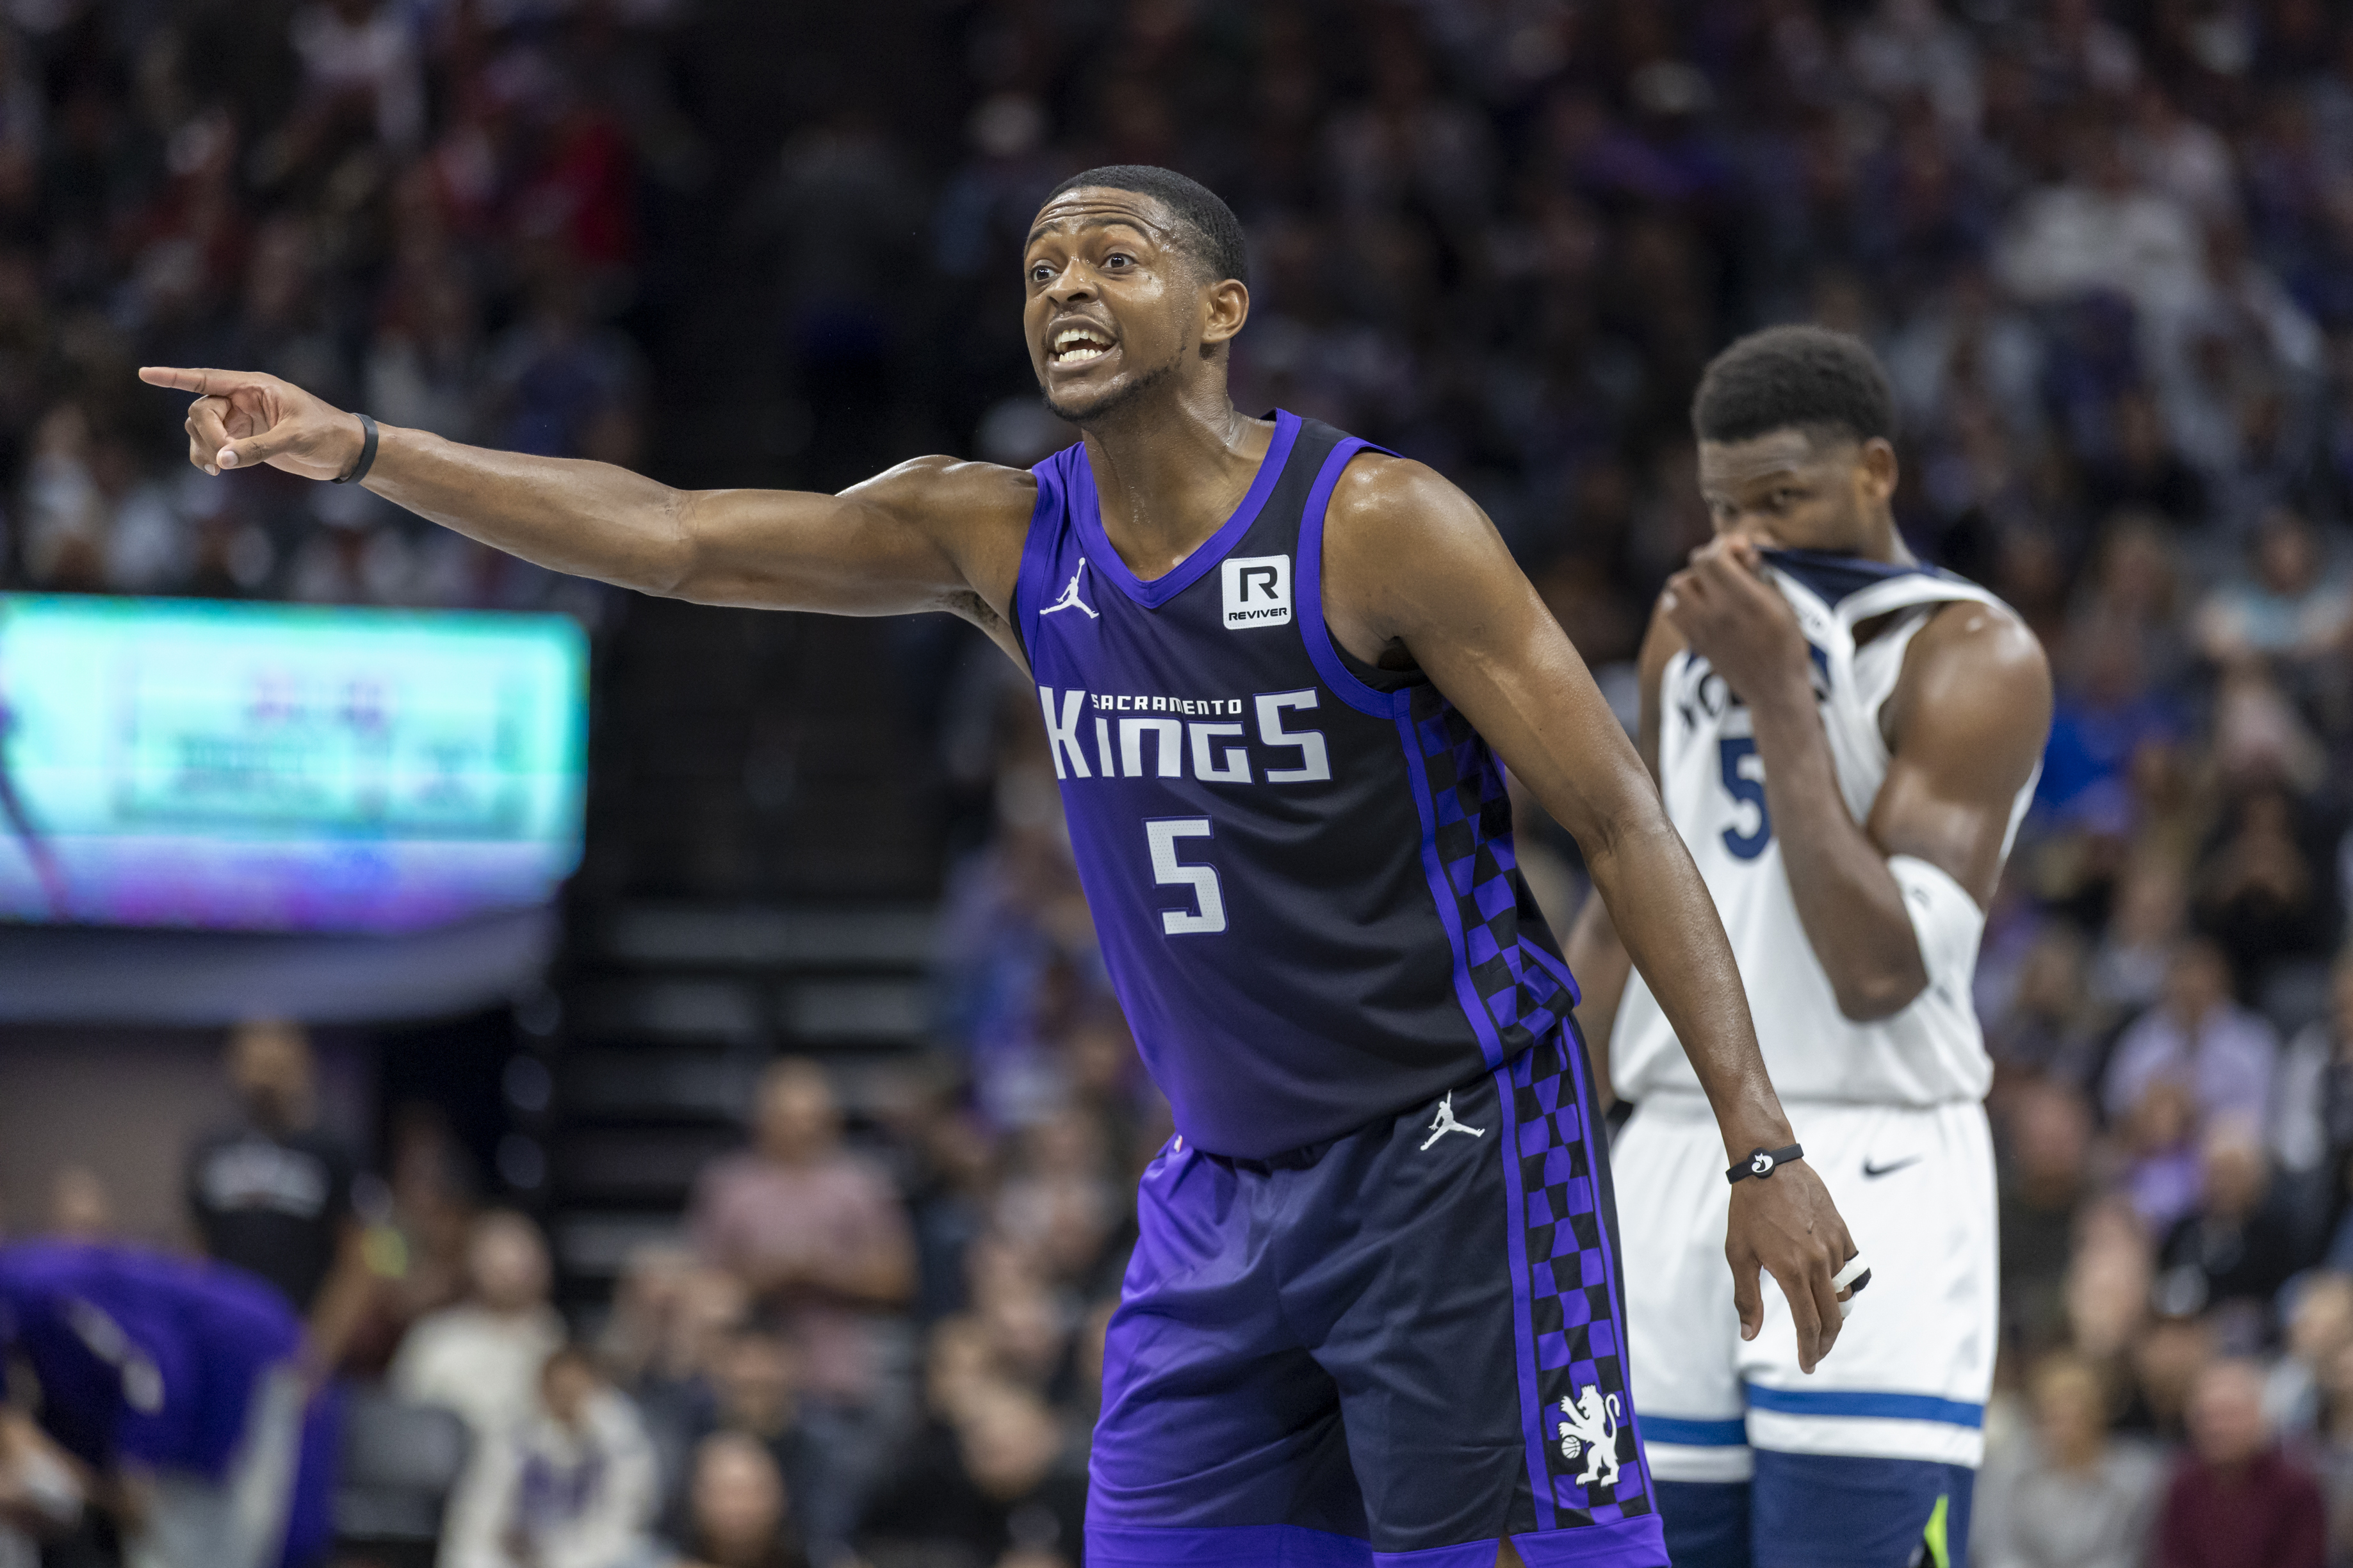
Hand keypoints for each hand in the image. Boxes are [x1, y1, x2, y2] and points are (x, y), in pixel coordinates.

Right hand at [137, 366, 365, 480]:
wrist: (345, 452)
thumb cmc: (327, 435)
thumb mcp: (295, 438)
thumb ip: (258, 448)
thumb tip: (222, 459)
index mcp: (255, 386)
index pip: (207, 379)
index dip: (174, 377)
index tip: (144, 375)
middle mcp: (243, 399)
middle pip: (201, 410)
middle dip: (205, 435)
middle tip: (222, 459)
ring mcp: (242, 419)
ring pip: (201, 429)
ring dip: (202, 448)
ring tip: (217, 469)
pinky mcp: (243, 439)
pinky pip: (212, 445)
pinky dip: (207, 456)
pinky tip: (216, 470)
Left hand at [1661, 539, 1811, 708]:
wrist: (1773, 689)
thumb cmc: (1787, 644)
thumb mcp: (1782, 604)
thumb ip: (1758, 574)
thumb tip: (1741, 550)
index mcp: (1744, 599)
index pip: (1712, 556)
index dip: (1724, 545)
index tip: (1740, 550)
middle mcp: (1717, 611)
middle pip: (1693, 566)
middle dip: (1711, 560)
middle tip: (1729, 567)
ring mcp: (1701, 627)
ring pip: (1676, 586)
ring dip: (1692, 580)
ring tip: (1712, 587)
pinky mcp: (1693, 640)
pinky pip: (1671, 610)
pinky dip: (1681, 602)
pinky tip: (1701, 606)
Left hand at [1724, 1158, 1855, 1373]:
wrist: (1769, 1165)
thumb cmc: (1748, 1210)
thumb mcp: (1738, 1254)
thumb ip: (1746, 1298)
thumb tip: (1749, 1335)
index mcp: (1791, 1272)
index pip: (1808, 1325)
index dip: (1809, 1351)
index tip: (1807, 1366)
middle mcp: (1818, 1263)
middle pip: (1833, 1318)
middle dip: (1825, 1343)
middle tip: (1815, 1354)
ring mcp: (1834, 1247)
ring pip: (1845, 1295)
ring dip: (1835, 1315)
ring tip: (1820, 1324)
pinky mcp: (1843, 1232)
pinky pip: (1853, 1269)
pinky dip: (1846, 1285)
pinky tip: (1832, 1289)